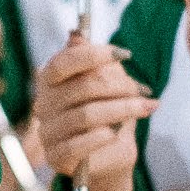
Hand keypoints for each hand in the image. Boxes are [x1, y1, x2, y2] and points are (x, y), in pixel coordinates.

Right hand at [31, 34, 150, 190]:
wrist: (109, 155)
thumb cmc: (107, 113)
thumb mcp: (105, 82)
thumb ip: (91, 59)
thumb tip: (76, 33)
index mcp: (50, 80)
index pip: (65, 62)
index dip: (95, 55)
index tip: (126, 54)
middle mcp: (43, 104)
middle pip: (83, 87)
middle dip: (119, 86)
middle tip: (143, 89)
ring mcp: (47, 132)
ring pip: (87, 115)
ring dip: (123, 109)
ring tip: (146, 107)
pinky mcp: (56, 157)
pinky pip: (80, 144)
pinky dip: (104, 136)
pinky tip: (118, 132)